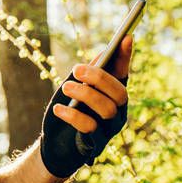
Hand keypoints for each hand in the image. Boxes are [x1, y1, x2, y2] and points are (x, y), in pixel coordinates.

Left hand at [40, 36, 133, 178]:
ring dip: (85, 94)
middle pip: (119, 93)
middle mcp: (118, 112)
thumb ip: (87, 75)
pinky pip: (89, 127)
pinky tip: (59, 108)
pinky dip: (72, 115)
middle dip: (99, 78)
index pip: (123, 74)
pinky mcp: (95, 144)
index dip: (126, 57)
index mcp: (113, 95)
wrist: (55, 145)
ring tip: (66, 87)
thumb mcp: (75, 89)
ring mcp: (109, 129)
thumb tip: (102, 55)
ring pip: (107, 109)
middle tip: (77, 69)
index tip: (126, 37)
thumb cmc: (68, 111)